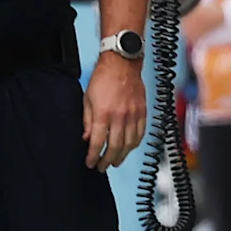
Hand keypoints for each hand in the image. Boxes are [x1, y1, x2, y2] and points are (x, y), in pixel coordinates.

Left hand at [83, 55, 147, 170]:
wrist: (122, 63)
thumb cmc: (103, 78)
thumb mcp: (87, 99)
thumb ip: (87, 120)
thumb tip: (87, 138)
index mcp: (103, 114)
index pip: (98, 142)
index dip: (93, 156)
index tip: (90, 163)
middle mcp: (120, 116)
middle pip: (115, 146)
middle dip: (108, 160)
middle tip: (102, 167)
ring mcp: (133, 115)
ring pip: (130, 143)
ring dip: (122, 155)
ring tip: (116, 161)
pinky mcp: (143, 112)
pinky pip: (141, 133)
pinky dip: (135, 144)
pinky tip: (130, 148)